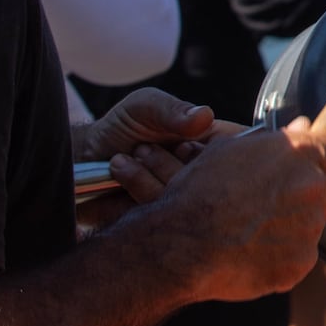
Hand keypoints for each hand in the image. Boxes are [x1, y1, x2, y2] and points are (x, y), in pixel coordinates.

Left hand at [73, 88, 224, 225]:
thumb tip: (204, 116)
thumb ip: (173, 109)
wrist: (84, 157)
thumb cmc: (121, 126)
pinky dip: (136, 185)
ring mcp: (184, 198)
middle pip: (215, 179)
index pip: (242, 151)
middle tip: (147, 146)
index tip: (188, 144)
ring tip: (128, 155)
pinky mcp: (163, 220)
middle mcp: (204, 174)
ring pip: (186, 196)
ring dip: (150, 171)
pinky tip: (119, 170)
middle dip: (176, 161)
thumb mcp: (144, 105)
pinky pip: (161, 211)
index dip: (223, 151)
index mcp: (212, 143)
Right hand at [155, 119, 325, 304]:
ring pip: (314, 230)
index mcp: (297, 153)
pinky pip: (299, 261)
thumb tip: (305, 127)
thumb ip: (277, 142)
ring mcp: (309, 229)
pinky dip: (282, 260)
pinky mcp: (300, 264)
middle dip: (314, 202)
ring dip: (294, 231)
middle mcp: (311, 188)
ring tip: (253, 233)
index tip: (321, 172)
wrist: (180, 243)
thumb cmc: (198, 192)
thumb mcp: (230, 150)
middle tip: (278, 208)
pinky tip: (251, 254)